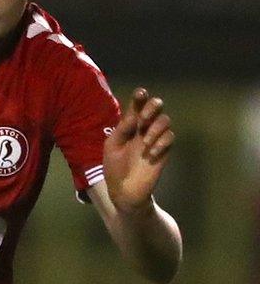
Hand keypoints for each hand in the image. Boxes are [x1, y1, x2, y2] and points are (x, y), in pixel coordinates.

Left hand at [103, 88, 174, 214]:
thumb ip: (122, 130)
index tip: (140, 93)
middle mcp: (144, 128)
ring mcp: (155, 139)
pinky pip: (170, 138)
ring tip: (144, 142)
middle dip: (152, 107)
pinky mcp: (163, 151)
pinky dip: (161, 142)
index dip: (140, 96)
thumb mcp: (112, 146)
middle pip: (156, 107)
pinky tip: (150, 152)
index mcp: (129, 125)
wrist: (124, 190)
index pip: (137, 105)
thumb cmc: (114, 167)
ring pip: (165, 121)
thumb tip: (133, 115)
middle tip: (143, 120)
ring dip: (156, 128)